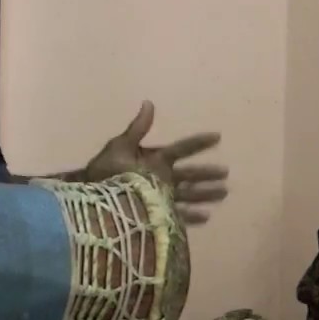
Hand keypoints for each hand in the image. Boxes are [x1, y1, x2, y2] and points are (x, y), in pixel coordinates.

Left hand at [82, 101, 227, 224]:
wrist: (92, 200)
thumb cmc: (105, 172)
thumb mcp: (121, 147)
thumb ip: (138, 129)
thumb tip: (148, 103)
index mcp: (154, 160)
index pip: (181, 149)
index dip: (198, 143)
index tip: (217, 136)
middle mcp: (160, 178)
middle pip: (189, 174)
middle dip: (207, 173)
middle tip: (226, 172)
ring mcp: (159, 197)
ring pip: (188, 194)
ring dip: (205, 193)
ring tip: (224, 193)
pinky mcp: (156, 214)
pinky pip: (178, 215)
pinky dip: (191, 216)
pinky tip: (206, 217)